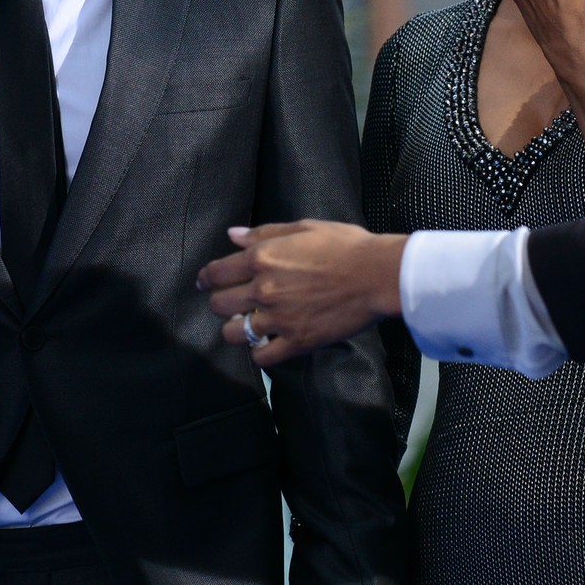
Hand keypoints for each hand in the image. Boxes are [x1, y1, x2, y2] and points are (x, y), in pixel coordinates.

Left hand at [198, 221, 406, 367]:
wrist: (378, 275)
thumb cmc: (347, 246)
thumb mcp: (304, 228)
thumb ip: (264, 233)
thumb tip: (232, 235)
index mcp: (263, 257)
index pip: (217, 272)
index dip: (206, 278)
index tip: (205, 283)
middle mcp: (264, 289)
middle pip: (219, 305)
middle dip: (220, 304)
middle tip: (230, 304)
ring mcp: (279, 318)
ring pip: (234, 333)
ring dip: (236, 330)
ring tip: (247, 326)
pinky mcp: (297, 341)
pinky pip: (263, 356)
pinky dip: (260, 352)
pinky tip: (267, 344)